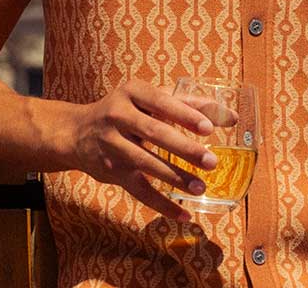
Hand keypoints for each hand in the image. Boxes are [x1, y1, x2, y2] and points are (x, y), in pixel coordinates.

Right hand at [56, 80, 225, 220]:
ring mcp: (112, 144)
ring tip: (201, 187)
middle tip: (210, 161)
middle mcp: (117, 115)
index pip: (160, 101)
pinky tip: (183, 214)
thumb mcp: (148, 99)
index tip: (208, 128)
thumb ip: (188, 104)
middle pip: (154, 132)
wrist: (77, 132)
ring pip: (145, 163)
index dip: (184, 115)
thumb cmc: (125, 112)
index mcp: (131, 92)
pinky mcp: (112, 171)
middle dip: (183, 148)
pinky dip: (161, 204)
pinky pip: (138, 190)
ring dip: (175, 177)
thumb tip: (230, 116)